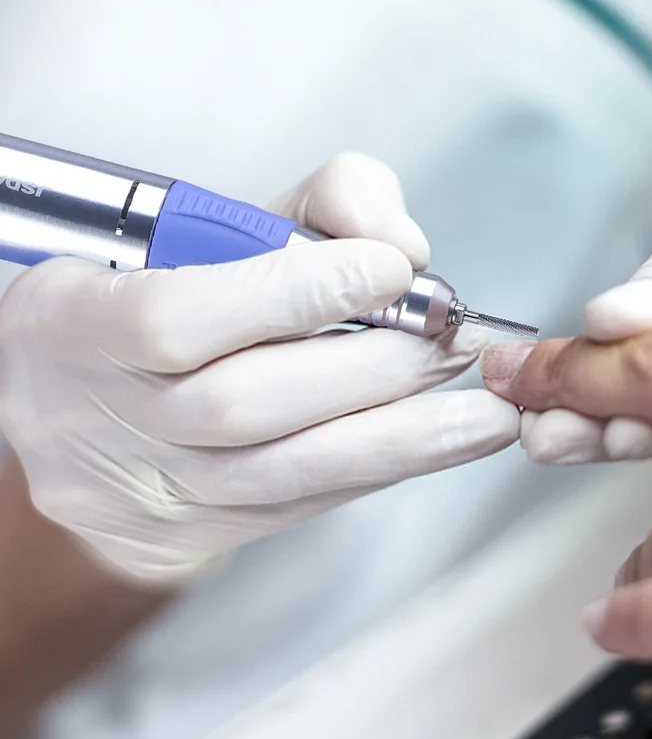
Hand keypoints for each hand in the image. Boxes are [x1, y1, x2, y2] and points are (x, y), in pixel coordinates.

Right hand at [0, 153, 518, 582]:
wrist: (86, 407)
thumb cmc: (164, 291)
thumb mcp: (223, 224)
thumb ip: (322, 205)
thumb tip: (401, 246)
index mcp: (76, 323)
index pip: (177, 317)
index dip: (293, 293)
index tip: (389, 268)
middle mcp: (105, 417)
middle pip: (243, 404)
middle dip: (371, 369)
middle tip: (454, 341)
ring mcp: (152, 488)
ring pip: (284, 473)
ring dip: (403, 439)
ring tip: (488, 414)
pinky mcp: (197, 533)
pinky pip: (303, 505)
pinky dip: (382, 468)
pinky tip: (444, 444)